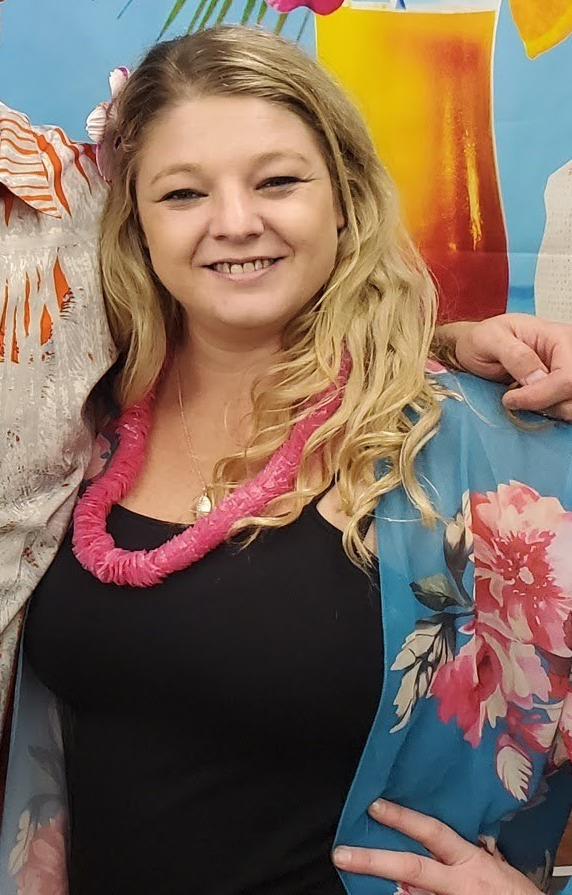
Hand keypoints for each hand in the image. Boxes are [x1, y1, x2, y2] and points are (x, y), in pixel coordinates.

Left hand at [332, 798, 540, 894]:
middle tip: (341, 854)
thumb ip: (463, 850)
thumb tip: (435, 833)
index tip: (374, 805)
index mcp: (469, 860)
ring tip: (349, 877)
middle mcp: (457, 883)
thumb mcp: (493, 864)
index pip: (432, 833)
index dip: (402, 818)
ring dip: (380, 889)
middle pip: (411, 868)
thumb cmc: (512, 891)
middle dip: (374, 861)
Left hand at [436, 314, 571, 420]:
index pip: (567, 377)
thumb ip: (515, 356)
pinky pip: (565, 409)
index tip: (510, 399)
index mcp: (559, 337)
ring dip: (548, 409)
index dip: (541, 395)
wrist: (479, 346)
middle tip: (516, 397)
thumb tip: (536, 377)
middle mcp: (570, 355)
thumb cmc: (484, 338)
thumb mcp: (490, 339)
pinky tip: (532, 402)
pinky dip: (549, 411)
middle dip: (546, 404)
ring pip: (571, 406)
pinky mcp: (563, 388)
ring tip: (523, 396)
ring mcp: (568, 372)